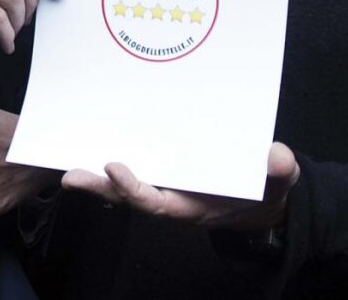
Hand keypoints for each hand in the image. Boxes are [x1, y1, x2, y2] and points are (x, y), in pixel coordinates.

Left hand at [60, 142, 299, 230]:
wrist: (263, 197)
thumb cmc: (268, 191)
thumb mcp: (278, 183)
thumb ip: (279, 172)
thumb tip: (278, 157)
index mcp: (193, 206)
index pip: (156, 203)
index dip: (133, 189)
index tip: (115, 168)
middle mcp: (173, 198)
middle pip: (129, 196)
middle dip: (100, 188)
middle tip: (70, 174)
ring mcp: (168, 184)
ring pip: (128, 182)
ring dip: (98, 175)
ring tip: (68, 162)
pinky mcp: (167, 169)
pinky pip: (139, 164)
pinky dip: (116, 158)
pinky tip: (96, 141)